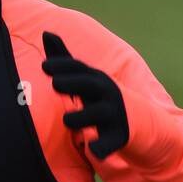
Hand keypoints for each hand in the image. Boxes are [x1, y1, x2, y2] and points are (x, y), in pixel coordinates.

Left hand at [41, 31, 128, 160]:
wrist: (137, 123)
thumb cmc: (98, 97)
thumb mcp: (85, 78)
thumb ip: (65, 59)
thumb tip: (46, 32)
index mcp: (95, 79)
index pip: (78, 68)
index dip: (63, 66)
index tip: (44, 66)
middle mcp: (106, 93)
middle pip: (89, 85)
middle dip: (73, 83)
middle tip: (54, 84)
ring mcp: (114, 115)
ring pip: (96, 115)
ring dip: (81, 117)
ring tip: (67, 120)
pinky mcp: (119, 137)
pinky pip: (109, 143)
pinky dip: (102, 147)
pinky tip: (93, 149)